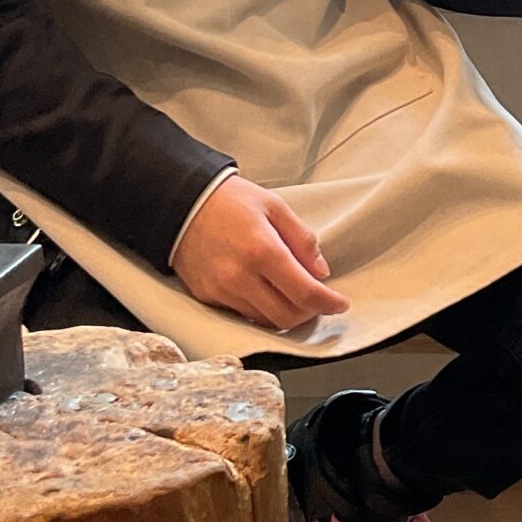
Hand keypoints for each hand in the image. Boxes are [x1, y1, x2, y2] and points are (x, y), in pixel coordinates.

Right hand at [170, 174, 348, 329]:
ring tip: (292, 294)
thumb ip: (303, 240)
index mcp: (262, 250)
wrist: (181, 203)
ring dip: (285, 314)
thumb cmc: (230, 201)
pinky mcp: (207, 297)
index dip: (328, 303)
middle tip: (317, 300)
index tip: (340, 303)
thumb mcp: (276, 206)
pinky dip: (262, 310)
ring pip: (265, 321)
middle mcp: (240, 276)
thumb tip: (321, 272)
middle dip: (309, 314)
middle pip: (286, 317)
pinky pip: (243, 315)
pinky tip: (266, 292)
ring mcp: (221, 290)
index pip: (305, 293)